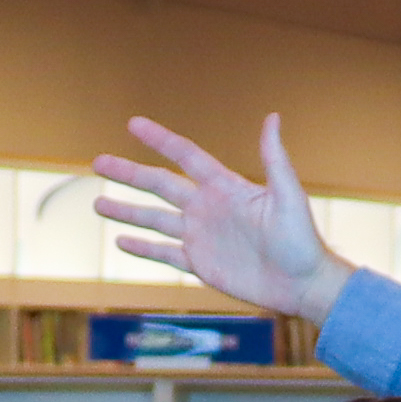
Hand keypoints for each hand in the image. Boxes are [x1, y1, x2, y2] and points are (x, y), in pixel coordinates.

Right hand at [96, 115, 348, 322]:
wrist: (302, 284)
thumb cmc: (301, 239)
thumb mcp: (288, 196)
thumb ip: (274, 159)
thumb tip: (272, 117)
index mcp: (225, 187)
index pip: (186, 156)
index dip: (160, 140)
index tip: (133, 124)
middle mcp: (207, 208)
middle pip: (159, 186)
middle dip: (128, 173)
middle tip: (98, 161)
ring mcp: (201, 236)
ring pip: (154, 220)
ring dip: (126, 211)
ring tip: (97, 204)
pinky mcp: (200, 264)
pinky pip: (164, 254)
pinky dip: (142, 249)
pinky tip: (120, 242)